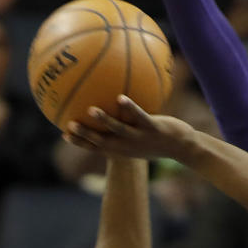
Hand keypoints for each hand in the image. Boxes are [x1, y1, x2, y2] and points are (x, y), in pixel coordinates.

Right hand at [65, 97, 192, 160]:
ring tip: (91, 110)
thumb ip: (123, 126)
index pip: (96, 147)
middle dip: (85, 135)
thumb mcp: (138, 136)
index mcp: (122, 149)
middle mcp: (128, 147)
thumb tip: (111, 106)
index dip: (80, 142)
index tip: (64, 133)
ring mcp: (140, 138)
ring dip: (104, 121)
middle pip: (102, 142)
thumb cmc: (158, 141)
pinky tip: (120, 98)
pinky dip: (130, 108)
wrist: (183, 148)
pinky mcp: (153, 129)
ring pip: (119, 130)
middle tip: (69, 125)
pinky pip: (140, 117)